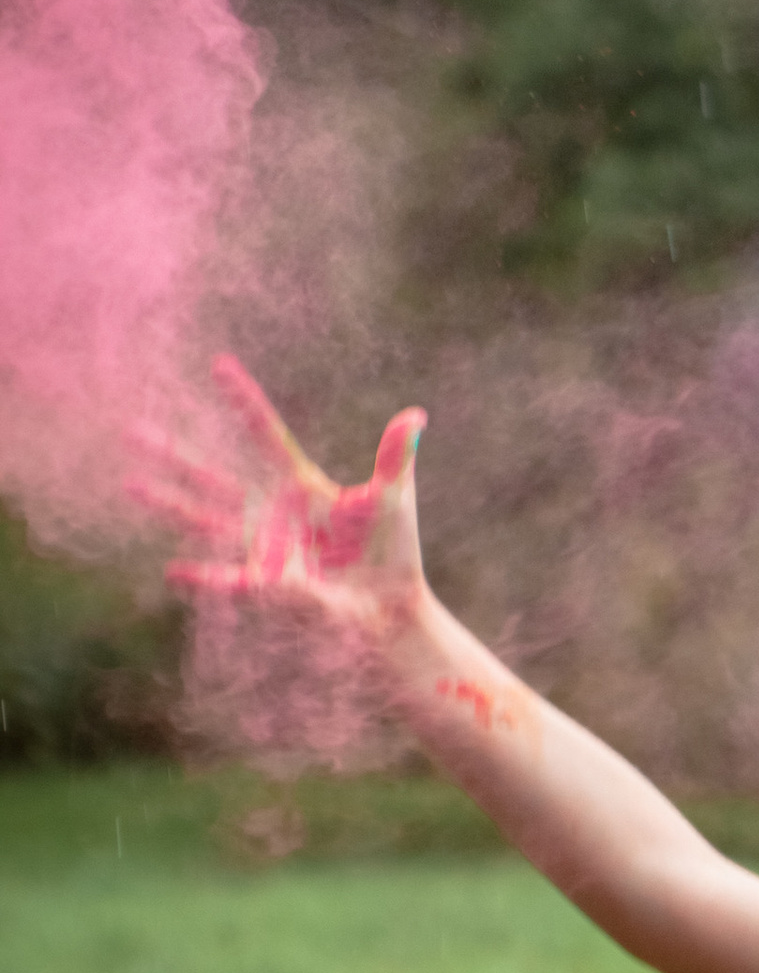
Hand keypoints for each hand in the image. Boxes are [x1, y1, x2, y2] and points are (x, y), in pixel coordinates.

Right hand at [137, 359, 427, 639]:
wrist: (390, 606)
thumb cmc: (392, 552)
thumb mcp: (392, 499)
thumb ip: (394, 457)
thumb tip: (415, 415)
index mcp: (298, 484)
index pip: (264, 433)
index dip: (242, 400)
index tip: (218, 365)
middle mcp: (269, 511)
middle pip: (211, 474)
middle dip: (173, 453)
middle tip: (133, 429)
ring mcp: (262, 547)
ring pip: (202, 518)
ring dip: (167, 502)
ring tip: (129, 484)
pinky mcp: (266, 584)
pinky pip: (227, 579)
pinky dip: (202, 577)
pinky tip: (172, 571)